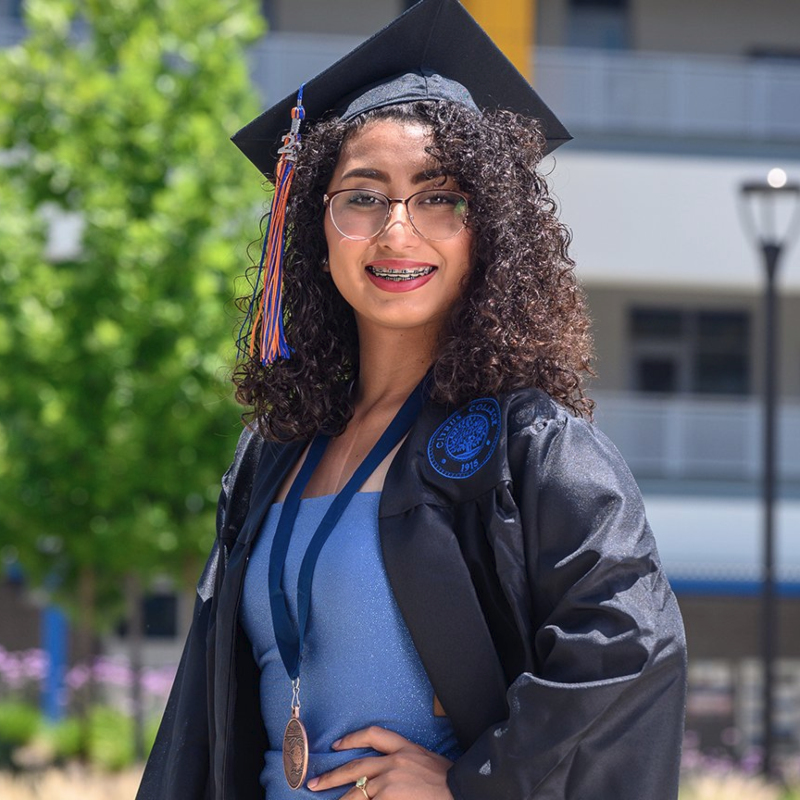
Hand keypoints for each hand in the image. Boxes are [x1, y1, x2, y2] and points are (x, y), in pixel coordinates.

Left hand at [306, 725, 454, 799]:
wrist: (462, 790)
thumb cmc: (450, 780)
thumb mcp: (426, 761)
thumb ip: (407, 762)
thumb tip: (385, 774)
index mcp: (405, 747)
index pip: (373, 734)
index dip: (352, 739)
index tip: (337, 745)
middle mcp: (395, 761)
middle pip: (356, 766)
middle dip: (332, 776)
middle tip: (314, 784)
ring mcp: (391, 781)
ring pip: (357, 790)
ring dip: (340, 799)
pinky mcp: (390, 798)